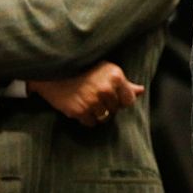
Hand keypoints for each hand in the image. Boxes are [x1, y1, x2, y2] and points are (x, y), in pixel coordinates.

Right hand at [28, 61, 143, 126]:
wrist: (52, 72)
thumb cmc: (82, 69)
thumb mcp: (106, 71)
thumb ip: (124, 83)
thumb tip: (140, 91)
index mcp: (116, 77)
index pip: (128, 101)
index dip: (120, 101)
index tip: (110, 96)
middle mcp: (106, 89)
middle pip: (115, 110)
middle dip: (107, 106)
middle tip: (93, 96)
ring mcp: (93, 101)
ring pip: (104, 118)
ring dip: (96, 113)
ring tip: (86, 101)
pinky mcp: (80, 111)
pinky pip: (91, 123)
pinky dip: (86, 118)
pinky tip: (79, 106)